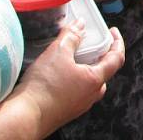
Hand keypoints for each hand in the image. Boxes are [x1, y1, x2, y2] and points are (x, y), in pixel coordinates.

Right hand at [13, 20, 124, 134]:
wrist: (24, 117)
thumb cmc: (43, 87)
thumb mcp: (58, 52)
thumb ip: (71, 36)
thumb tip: (80, 25)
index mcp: (95, 80)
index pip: (116, 58)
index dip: (117, 42)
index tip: (113, 32)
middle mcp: (90, 95)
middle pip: (104, 71)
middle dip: (100, 55)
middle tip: (91, 44)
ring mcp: (79, 105)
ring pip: (90, 83)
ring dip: (85, 68)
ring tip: (73, 58)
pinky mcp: (66, 111)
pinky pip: (76, 92)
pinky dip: (74, 80)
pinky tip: (59, 75)